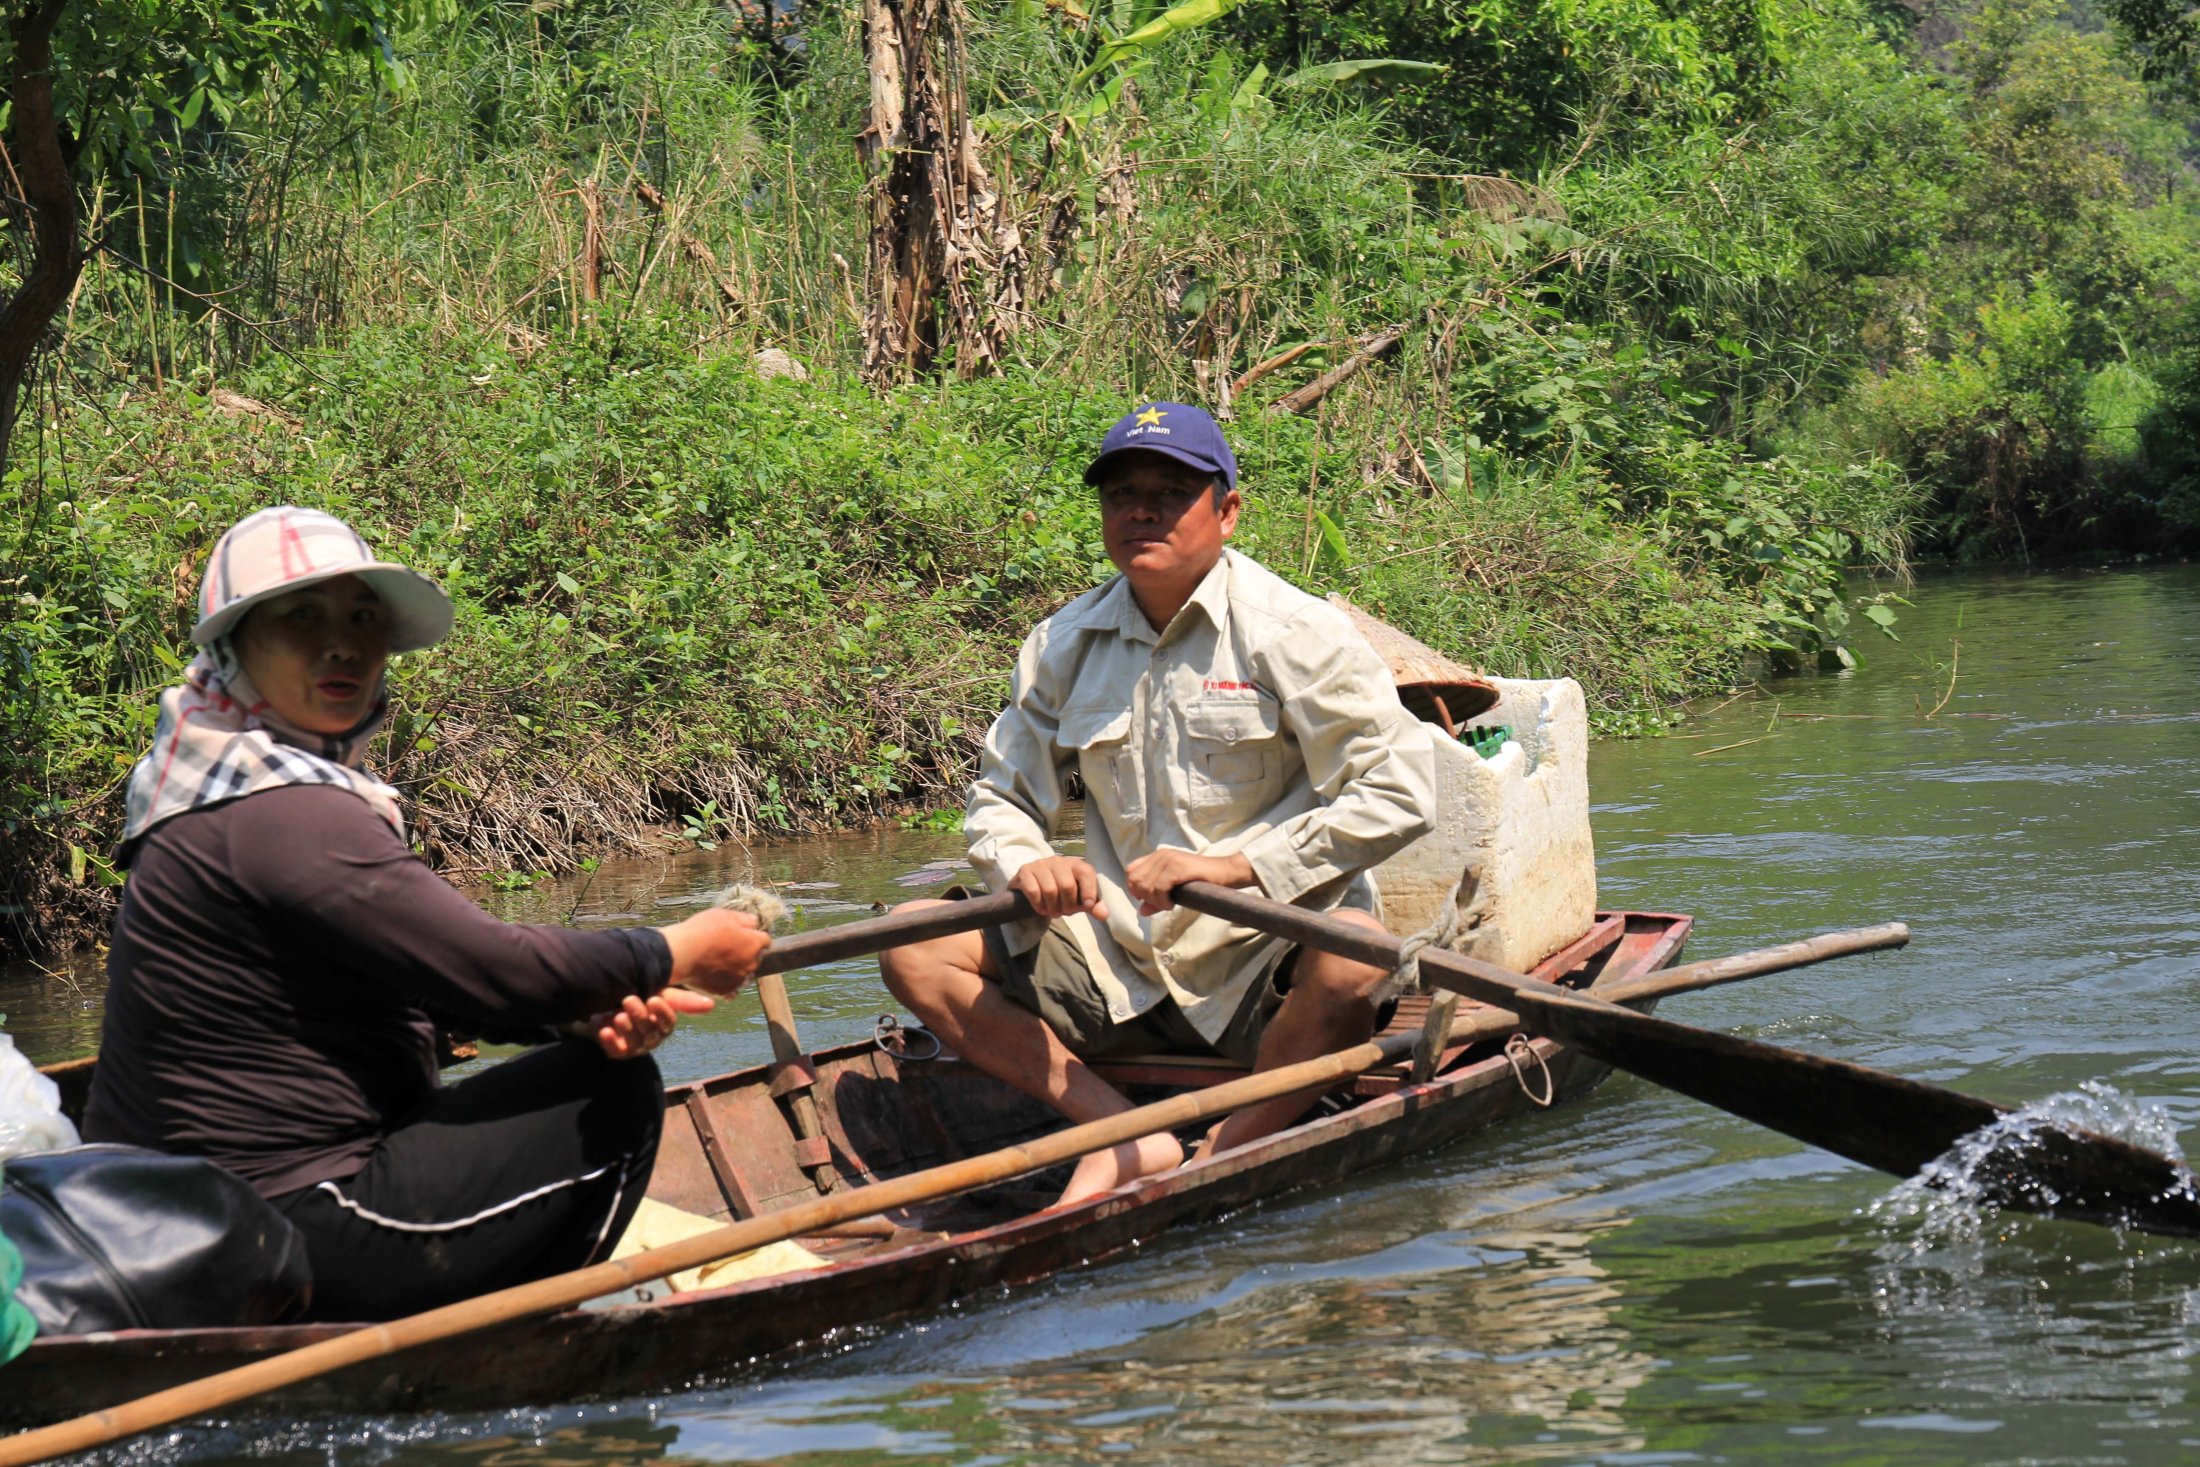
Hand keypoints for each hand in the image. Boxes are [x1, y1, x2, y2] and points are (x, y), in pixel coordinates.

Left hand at [590, 989, 715, 1060]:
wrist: (607, 1002)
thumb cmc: (638, 996)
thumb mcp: (660, 993)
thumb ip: (682, 1000)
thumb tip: (711, 1004)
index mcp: (664, 1024)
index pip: (668, 1021)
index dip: (662, 1012)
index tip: (653, 999)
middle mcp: (652, 1038)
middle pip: (649, 1031)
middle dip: (640, 1016)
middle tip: (629, 999)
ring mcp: (635, 1047)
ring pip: (634, 1042)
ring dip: (627, 1029)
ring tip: (618, 1015)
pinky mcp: (617, 1052)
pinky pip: (615, 1051)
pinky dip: (609, 1042)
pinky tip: (604, 1030)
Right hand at [661, 907, 770, 994]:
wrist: (681, 955)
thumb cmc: (702, 931)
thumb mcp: (724, 915)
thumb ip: (745, 919)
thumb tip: (755, 922)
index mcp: (754, 944)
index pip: (765, 940)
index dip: (753, 936)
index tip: (743, 935)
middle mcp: (751, 964)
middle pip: (755, 957)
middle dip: (746, 953)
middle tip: (727, 948)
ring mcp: (739, 979)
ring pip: (743, 973)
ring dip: (736, 968)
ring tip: (718, 962)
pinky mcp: (725, 990)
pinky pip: (730, 987)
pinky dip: (725, 982)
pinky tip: (714, 974)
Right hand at [1010, 855, 1108, 920]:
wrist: (1034, 885)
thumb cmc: (1061, 892)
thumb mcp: (1079, 898)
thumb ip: (1093, 906)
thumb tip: (1104, 915)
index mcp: (1076, 865)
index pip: (1086, 873)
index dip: (1089, 891)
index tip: (1087, 906)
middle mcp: (1059, 861)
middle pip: (1067, 886)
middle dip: (1067, 906)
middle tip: (1065, 912)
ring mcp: (1041, 864)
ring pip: (1050, 890)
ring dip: (1052, 908)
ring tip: (1053, 911)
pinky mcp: (1026, 871)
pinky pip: (1033, 891)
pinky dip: (1039, 905)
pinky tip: (1041, 908)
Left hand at [1122, 848, 1255, 915]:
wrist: (1223, 873)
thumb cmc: (1200, 882)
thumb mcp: (1174, 890)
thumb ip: (1156, 899)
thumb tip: (1141, 911)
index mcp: (1157, 857)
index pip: (1131, 871)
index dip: (1136, 888)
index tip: (1150, 898)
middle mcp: (1160, 855)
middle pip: (1135, 880)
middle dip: (1145, 897)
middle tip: (1161, 903)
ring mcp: (1168, 859)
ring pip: (1146, 886)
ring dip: (1155, 901)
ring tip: (1168, 904)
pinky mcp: (1177, 867)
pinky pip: (1159, 888)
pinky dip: (1163, 901)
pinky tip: (1172, 904)